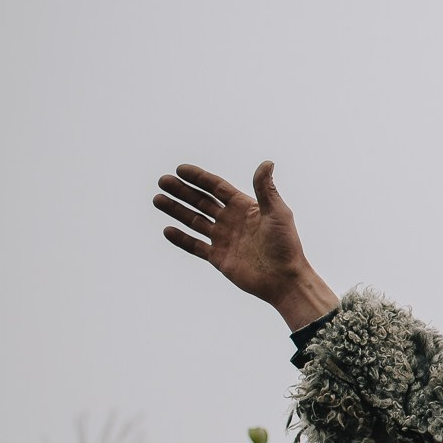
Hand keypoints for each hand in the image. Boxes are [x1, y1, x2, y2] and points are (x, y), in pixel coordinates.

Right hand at [155, 162, 338, 328]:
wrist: (284, 279)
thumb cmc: (285, 245)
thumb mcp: (277, 213)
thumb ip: (266, 189)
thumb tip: (267, 162)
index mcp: (245, 207)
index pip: (217, 188)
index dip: (199, 178)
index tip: (180, 169)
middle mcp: (232, 220)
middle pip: (202, 201)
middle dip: (182, 191)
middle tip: (162, 181)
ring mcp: (224, 239)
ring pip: (194, 220)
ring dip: (176, 210)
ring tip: (157, 199)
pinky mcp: (219, 258)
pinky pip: (195, 246)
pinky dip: (181, 239)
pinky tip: (167, 229)